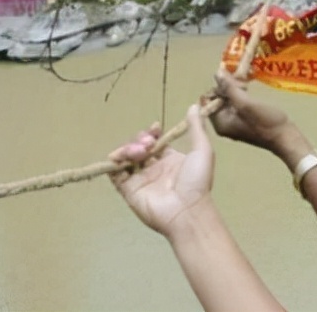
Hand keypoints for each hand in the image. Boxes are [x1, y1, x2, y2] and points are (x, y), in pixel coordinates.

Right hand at [108, 105, 213, 238]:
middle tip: (148, 143)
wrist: (187, 210)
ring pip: (125, 157)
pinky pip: (115, 173)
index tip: (155, 128)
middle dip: (140, 139)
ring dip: (129, 148)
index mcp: (169, 160)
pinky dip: (114, 162)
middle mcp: (153, 168)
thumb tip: (195, 105)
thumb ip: (196, 128)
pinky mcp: (128, 190)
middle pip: (138, 146)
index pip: (154, 141)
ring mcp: (140, 179)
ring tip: (139, 152)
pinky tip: (121, 156)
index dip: (151, 132)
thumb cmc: (197, 181)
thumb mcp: (202, 150)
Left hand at [211, 72, 311, 170]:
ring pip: (228, 99)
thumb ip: (229, 89)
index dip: (216, 87)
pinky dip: (240, 93)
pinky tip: (247, 85)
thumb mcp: (245, 104)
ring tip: (244, 78)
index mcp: (220, 123)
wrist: (286, 137)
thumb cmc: (265, 122)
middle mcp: (224, 124)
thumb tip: (216, 74)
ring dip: (234, 88)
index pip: (208, 101)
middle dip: (226, 86)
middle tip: (239, 77)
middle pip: (218, 99)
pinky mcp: (244, 119)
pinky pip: (237, 103)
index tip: (228, 77)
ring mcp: (234, 122)